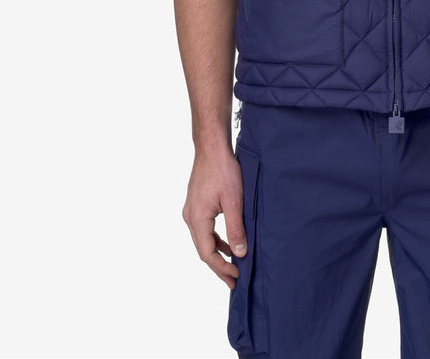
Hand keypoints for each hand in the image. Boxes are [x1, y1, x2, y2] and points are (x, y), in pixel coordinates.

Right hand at [182, 146, 247, 287]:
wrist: (211, 147)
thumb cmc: (223, 170)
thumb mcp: (234, 201)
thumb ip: (236, 229)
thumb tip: (240, 253)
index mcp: (197, 219)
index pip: (207, 254)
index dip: (221, 268)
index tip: (236, 278)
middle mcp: (189, 217)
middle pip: (203, 250)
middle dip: (219, 266)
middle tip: (234, 280)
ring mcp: (191, 210)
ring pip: (203, 240)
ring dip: (217, 253)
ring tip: (232, 266)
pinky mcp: (196, 204)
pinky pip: (204, 228)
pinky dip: (215, 239)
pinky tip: (227, 243)